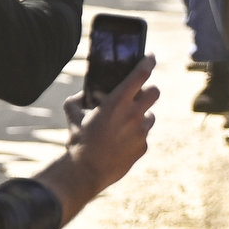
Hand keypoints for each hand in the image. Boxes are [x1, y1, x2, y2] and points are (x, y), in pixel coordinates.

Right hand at [61, 55, 157, 194]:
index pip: (141, 74)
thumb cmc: (77, 141)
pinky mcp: (143, 147)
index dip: (148, 61)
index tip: (151, 57)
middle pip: (155, 92)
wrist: (85, 172)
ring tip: (123, 125)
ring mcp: (141, 132)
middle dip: (148, 90)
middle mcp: (134, 114)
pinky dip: (135, 136)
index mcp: (117, 102)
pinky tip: (120, 143)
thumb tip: (85, 94)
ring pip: (150, 116)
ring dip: (141, 117)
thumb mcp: (72, 114)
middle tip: (139, 94)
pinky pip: (144, 136)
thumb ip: (78, 99)